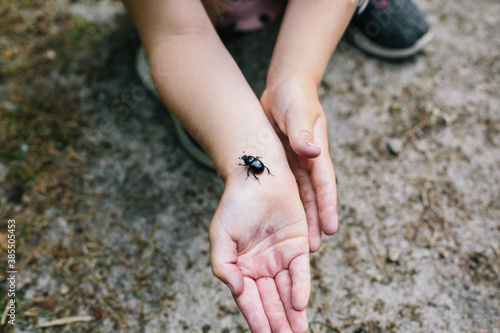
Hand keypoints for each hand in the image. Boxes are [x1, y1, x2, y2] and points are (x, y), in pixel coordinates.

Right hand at [210, 170, 309, 332]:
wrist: (257, 176)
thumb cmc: (235, 205)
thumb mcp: (220, 236)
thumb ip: (223, 265)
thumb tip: (238, 290)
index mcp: (242, 267)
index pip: (249, 299)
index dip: (256, 319)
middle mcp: (262, 266)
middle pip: (270, 301)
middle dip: (277, 323)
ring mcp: (281, 257)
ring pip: (287, 292)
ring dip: (291, 314)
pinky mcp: (298, 245)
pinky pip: (300, 271)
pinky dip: (300, 288)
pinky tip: (299, 305)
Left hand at [260, 79, 337, 251]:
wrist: (283, 88)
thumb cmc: (294, 97)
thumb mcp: (297, 112)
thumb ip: (303, 132)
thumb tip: (312, 152)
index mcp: (316, 152)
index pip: (324, 183)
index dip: (328, 206)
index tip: (331, 228)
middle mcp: (308, 162)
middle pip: (312, 197)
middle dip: (314, 221)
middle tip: (314, 248)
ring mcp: (295, 164)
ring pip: (299, 197)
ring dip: (301, 219)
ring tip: (301, 244)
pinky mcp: (281, 163)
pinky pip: (283, 188)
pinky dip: (284, 205)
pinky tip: (280, 222)